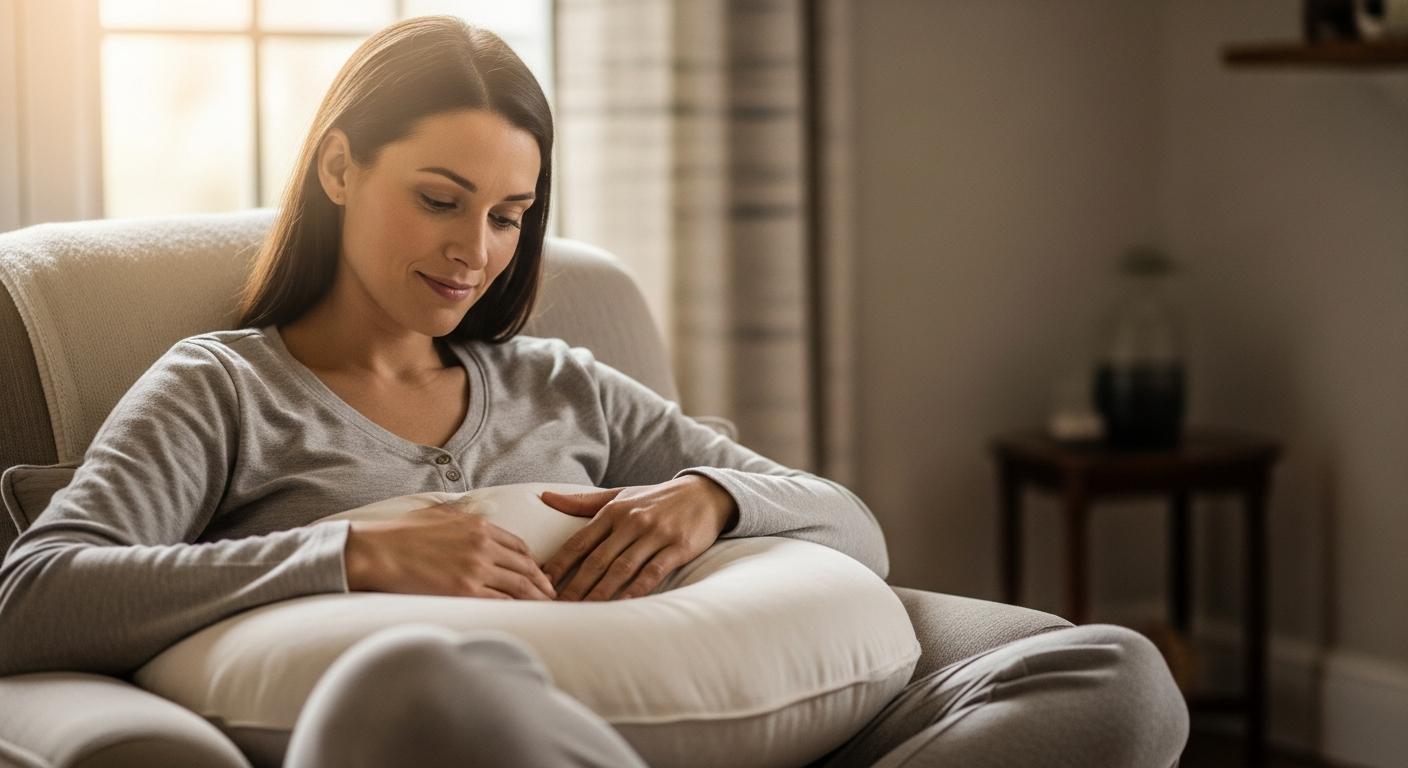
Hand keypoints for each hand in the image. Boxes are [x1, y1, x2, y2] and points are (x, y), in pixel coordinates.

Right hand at [344, 502, 555, 600]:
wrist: (374, 551)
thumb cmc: (399, 533)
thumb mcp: (437, 513)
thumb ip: (461, 515)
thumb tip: (473, 517)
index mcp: (479, 526)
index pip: (519, 546)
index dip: (533, 563)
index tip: (539, 574)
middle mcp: (483, 545)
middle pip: (526, 568)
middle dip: (543, 584)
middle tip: (552, 596)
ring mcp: (476, 569)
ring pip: (519, 587)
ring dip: (536, 600)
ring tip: (546, 611)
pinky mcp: (464, 591)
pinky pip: (500, 603)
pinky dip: (516, 611)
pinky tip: (523, 619)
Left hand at [539, 475, 738, 601]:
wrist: (705, 494)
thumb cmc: (657, 499)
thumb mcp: (621, 495)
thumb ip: (583, 502)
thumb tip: (544, 497)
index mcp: (614, 511)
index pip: (579, 541)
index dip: (558, 564)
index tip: (540, 583)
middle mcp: (632, 522)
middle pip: (596, 559)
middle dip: (574, 586)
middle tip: (556, 608)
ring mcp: (656, 535)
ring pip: (621, 568)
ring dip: (600, 592)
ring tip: (583, 612)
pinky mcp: (678, 547)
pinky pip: (653, 572)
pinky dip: (637, 589)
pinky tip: (623, 604)